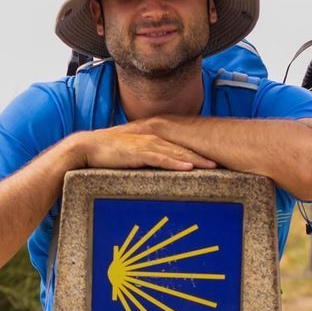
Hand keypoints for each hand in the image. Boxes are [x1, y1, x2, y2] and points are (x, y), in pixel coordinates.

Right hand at [71, 125, 216, 170]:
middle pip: (184, 147)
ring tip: (212, 166)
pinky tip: (188, 167)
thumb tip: (162, 171)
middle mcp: (153, 138)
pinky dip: (175, 162)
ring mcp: (146, 144)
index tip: (216, 158)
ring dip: (195, 159)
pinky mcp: (138, 152)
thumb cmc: (110, 155)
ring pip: (176, 152)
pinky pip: (160, 158)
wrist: (87, 149)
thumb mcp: (134, 157)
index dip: (199, 150)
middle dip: (204, 154)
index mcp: (154, 139)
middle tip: (223, 162)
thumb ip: (149, 160)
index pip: (181, 145)